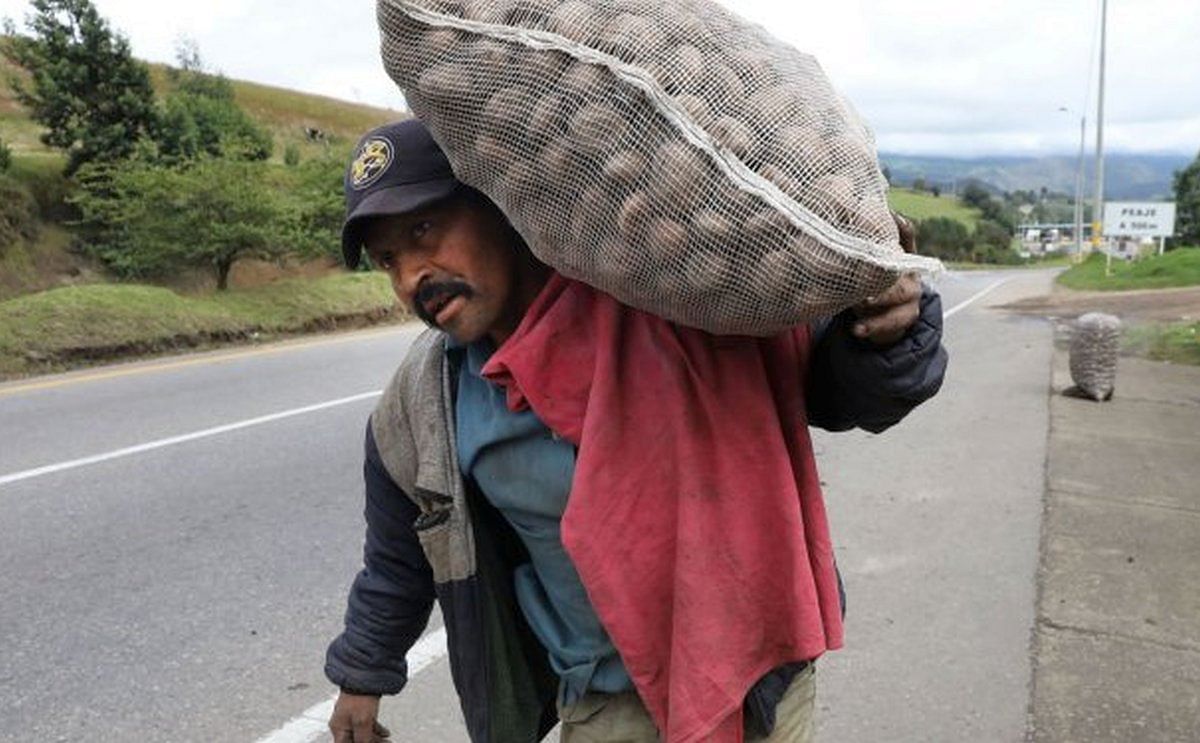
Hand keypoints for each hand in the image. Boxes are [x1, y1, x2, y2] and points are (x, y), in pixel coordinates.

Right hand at [329, 691, 389, 742]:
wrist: (364, 676)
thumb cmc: (359, 697)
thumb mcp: (362, 723)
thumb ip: (363, 739)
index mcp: (339, 728)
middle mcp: (342, 723)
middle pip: (355, 740)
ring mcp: (349, 716)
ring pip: (362, 733)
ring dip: (374, 738)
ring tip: (386, 741)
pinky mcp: (358, 709)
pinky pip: (365, 725)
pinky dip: (375, 730)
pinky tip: (385, 733)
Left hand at [850, 213, 920, 345]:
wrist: (881, 321)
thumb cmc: (864, 286)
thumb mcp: (858, 268)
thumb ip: (849, 255)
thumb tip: (822, 239)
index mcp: (899, 253)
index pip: (906, 234)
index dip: (901, 225)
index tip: (892, 217)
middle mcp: (909, 271)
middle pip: (903, 266)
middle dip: (884, 269)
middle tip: (865, 270)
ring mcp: (912, 294)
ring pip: (900, 294)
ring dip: (879, 299)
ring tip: (861, 303)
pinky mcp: (907, 316)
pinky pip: (892, 321)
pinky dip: (873, 326)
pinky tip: (857, 329)